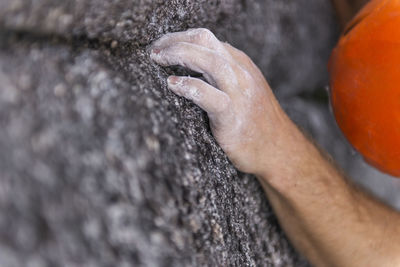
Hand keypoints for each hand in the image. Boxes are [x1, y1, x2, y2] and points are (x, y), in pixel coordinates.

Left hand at [150, 28, 295, 174]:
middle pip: (206, 42)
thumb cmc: (254, 121)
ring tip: (158, 59)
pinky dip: (189, 86)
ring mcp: (239, 94)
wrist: (278, 150)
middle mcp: (241, 73)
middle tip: (154, 51)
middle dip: (175, 41)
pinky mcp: (233, 117)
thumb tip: (193, 63)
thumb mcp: (242, 88)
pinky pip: (209, 96)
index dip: (180, 37)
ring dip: (179, 55)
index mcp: (240, 64)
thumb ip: (223, 74)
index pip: (207, 38)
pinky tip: (173, 84)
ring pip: (209, 62)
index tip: (161, 45)